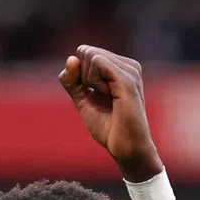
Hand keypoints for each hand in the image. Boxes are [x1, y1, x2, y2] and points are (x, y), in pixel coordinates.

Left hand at [59, 46, 161, 181]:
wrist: (126, 148)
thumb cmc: (108, 127)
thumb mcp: (82, 100)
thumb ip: (72, 81)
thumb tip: (71, 59)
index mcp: (120, 67)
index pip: (84, 52)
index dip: (77, 74)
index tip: (91, 94)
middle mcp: (127, 64)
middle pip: (85, 51)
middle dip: (82, 77)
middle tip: (99, 97)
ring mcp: (129, 69)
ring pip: (90, 55)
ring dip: (88, 81)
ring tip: (107, 98)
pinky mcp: (127, 78)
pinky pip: (97, 62)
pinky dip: (93, 81)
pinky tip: (108, 95)